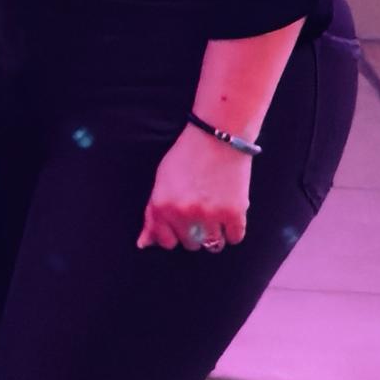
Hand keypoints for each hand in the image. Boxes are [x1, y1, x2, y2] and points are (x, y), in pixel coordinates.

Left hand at [141, 122, 256, 253]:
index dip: (174, 233)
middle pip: (190, 244)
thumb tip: (144, 244)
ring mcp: (209, 215)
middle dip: (195, 231)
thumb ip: (152, 215)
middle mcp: (183, 213)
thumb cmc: (187, 155)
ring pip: (213, 244)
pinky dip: (234, 230)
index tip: (181, 223)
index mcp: (162, 206)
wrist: (218, 134)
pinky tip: (230, 213)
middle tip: (201, 211)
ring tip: (216, 213)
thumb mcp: (161, 181)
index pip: (166, 242)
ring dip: (215, 233)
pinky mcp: (234, 213)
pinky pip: (235, 238)